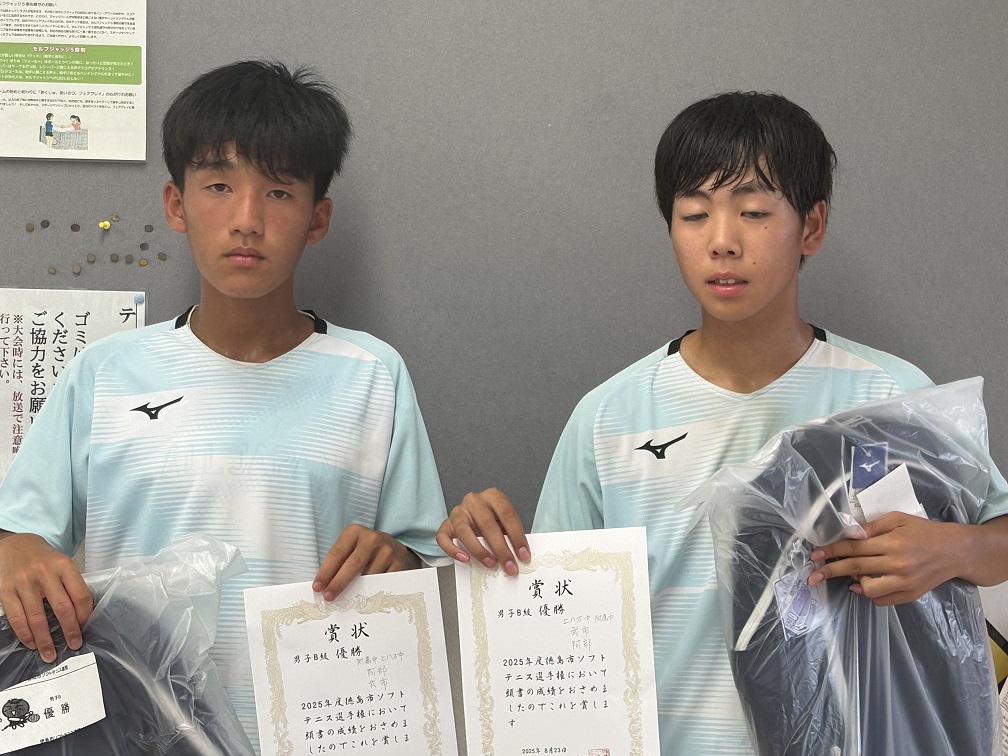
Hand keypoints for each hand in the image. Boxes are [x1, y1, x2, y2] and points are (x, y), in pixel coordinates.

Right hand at [0, 532, 92, 661]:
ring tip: (50, 654)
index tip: (86, 628)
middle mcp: (44, 574)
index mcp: (64, 566)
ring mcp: (23, 583)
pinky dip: (25, 635)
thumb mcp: (63, 564)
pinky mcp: (5, 591)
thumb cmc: (44, 558)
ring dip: (45, 640)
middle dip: (70, 631)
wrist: (15, 545)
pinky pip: (17, 618)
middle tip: (74, 645)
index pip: (81, 595)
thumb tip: (81, 616)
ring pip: (37, 618)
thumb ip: (72, 585)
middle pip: (62, 608)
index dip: (85, 615)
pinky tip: (32, 643)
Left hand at [313, 525, 419, 600]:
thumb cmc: (363, 552)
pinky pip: (382, 583)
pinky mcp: (398, 564)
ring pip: (368, 577)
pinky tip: (364, 600)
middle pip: (353, 564)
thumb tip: (324, 587)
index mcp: (354, 532)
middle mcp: (372, 539)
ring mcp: (387, 551)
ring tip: (346, 602)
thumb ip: (338, 564)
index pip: (337, 553)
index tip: (317, 588)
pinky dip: (372, 593)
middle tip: (328, 597)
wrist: (394, 548)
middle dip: (338, 583)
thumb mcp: (350, 549)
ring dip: (355, 591)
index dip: (325, 572)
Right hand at [436, 487, 529, 575]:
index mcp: (493, 496)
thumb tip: (519, 556)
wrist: (472, 515)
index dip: (517, 537)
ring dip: (479, 550)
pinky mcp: (446, 524)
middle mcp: (474, 501)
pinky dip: (453, 550)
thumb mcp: (503, 522)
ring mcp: (458, 512)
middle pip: (487, 524)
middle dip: (501, 549)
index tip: (524, 555)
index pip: (507, 515)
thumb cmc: (491, 519)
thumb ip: (510, 535)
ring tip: (491, 564)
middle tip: (510, 566)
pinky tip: (465, 559)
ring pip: (464, 530)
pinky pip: (444, 537)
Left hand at [807, 512, 966, 605]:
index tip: (815, 554)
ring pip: (868, 589)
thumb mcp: (897, 519)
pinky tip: (864, 585)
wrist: (955, 551)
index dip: (832, 551)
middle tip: (812, 576)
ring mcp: (905, 583)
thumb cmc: (924, 531)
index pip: (854, 548)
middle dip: (830, 571)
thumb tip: (848, 535)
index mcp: (892, 543)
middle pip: (855, 568)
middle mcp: (897, 564)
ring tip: (848, 577)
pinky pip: (882, 600)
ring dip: (852, 583)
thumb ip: (872, 527)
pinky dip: (869, 594)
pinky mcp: (910, 595)